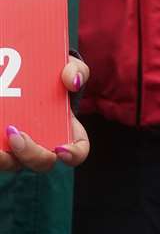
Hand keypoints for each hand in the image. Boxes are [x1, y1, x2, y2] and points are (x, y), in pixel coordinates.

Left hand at [0, 55, 89, 172]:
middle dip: (28, 154)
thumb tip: (71, 81)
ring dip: (2, 158)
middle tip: (14, 132)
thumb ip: (76, 71)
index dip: (72, 155)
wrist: (26, 75)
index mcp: (69, 131)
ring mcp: (19, 149)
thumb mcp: (68, 69)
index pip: (78, 152)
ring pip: (11, 164)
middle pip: (41, 163)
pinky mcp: (1, 145)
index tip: (60, 148)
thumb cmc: (54, 77)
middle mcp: (44, 145)